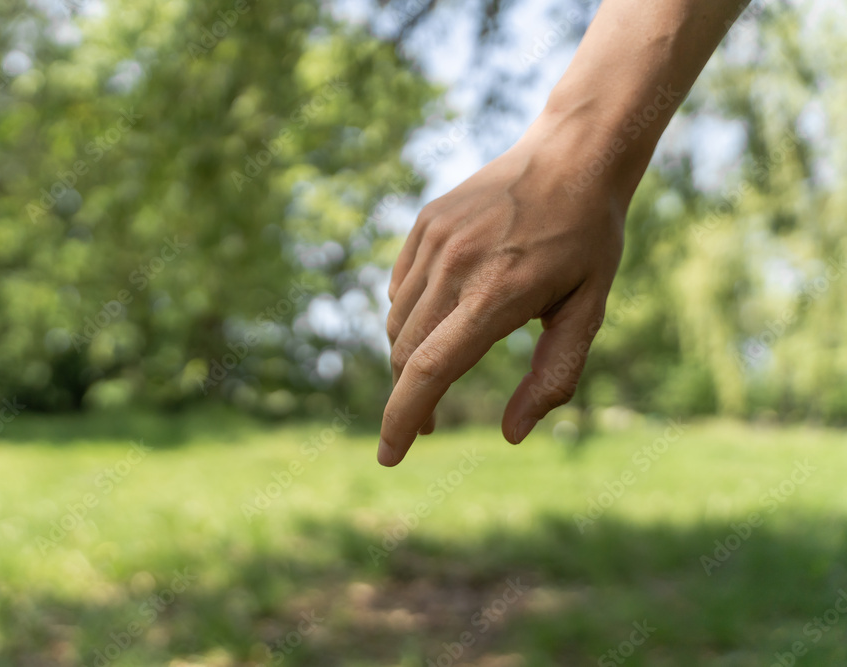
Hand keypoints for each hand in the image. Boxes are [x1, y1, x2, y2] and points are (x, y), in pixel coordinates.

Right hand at [378, 111, 633, 465]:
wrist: (574, 152)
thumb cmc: (589, 237)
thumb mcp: (588, 310)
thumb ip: (554, 376)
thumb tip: (512, 434)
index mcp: (496, 295)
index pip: (429, 371)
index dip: (403, 420)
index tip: (389, 457)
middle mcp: (454, 266)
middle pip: (405, 354)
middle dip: (410, 398)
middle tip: (431, 424)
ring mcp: (434, 240)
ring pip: (397, 323)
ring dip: (409, 359)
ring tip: (440, 368)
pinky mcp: (425, 223)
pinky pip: (399, 288)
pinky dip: (409, 316)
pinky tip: (441, 315)